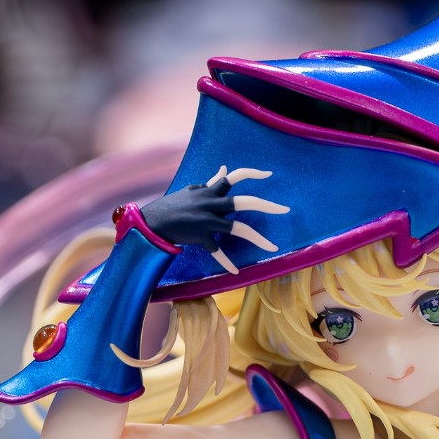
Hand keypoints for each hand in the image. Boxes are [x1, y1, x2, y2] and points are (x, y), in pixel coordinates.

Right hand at [140, 166, 288, 272]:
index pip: (234, 177)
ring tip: (273, 247)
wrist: (152, 222)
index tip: (269, 176)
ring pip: (237, 228)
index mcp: (210, 191)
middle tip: (285, 210)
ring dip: (257, 238)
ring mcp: (206, 220)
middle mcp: (210, 203)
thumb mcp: (193, 191)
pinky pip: (217, 251)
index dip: (252, 174)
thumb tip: (224, 167)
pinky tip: (236, 271)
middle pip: (243, 201)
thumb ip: (211, 182)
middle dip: (266, 205)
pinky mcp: (201, 236)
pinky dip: (226, 262)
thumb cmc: (175, 206)